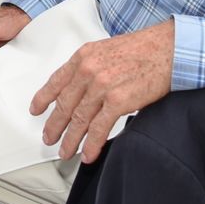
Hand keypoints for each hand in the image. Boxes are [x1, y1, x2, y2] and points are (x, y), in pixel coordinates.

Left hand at [29, 20, 175, 162]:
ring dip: (70, 139)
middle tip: (49, 138)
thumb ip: (90, 66)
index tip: (36, 110)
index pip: (56, 80)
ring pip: (79, 119)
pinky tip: (88, 154)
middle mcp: (88, 70)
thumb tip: (80, 88)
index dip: (43, 98)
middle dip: (54, 125)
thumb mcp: (106, 49)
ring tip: (65, 151)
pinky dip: (92, 144)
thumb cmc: (143, 49)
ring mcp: (102, 86)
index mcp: (83, 56)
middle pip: (64, 104)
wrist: (168, 49)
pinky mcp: (119, 101)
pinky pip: (99, 128)